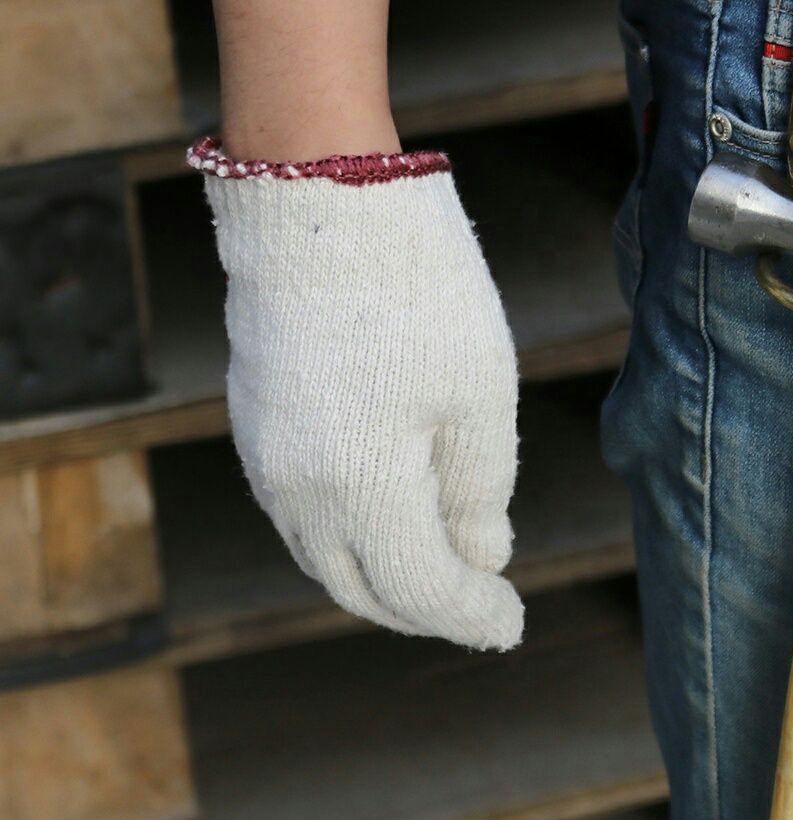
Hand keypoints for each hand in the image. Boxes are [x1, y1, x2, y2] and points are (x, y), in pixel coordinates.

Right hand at [194, 138, 523, 649]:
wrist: (320, 196)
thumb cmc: (419, 292)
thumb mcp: (479, 395)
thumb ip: (480, 490)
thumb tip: (483, 555)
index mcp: (361, 491)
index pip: (421, 590)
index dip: (472, 616)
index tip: (512, 622)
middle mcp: (297, 491)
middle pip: (362, 589)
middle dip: (425, 610)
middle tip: (479, 605)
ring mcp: (264, 457)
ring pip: (323, 557)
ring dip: (382, 577)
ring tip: (441, 569)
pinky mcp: (253, 422)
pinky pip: (299, 514)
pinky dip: (348, 536)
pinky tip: (387, 518)